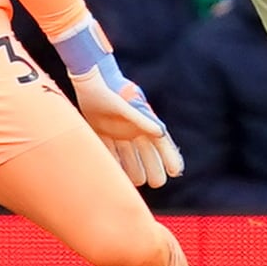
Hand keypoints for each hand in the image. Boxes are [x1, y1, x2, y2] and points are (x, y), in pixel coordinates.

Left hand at [72, 71, 183, 188]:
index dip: (169, 156)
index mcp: (143, 121)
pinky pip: (111, 152)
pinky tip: (118, 176)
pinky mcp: (102, 132)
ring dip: (135, 168)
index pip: (159, 143)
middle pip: (147, 152)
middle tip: (158, 182)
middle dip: (154, 167)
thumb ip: (142, 120)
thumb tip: (160, 133)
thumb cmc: (112, 92)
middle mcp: (132, 128)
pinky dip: (115, 162)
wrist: (90, 82)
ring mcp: (117, 131)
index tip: (176, 172)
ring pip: (129, 155)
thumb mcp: (128, 107)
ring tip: (140, 182)